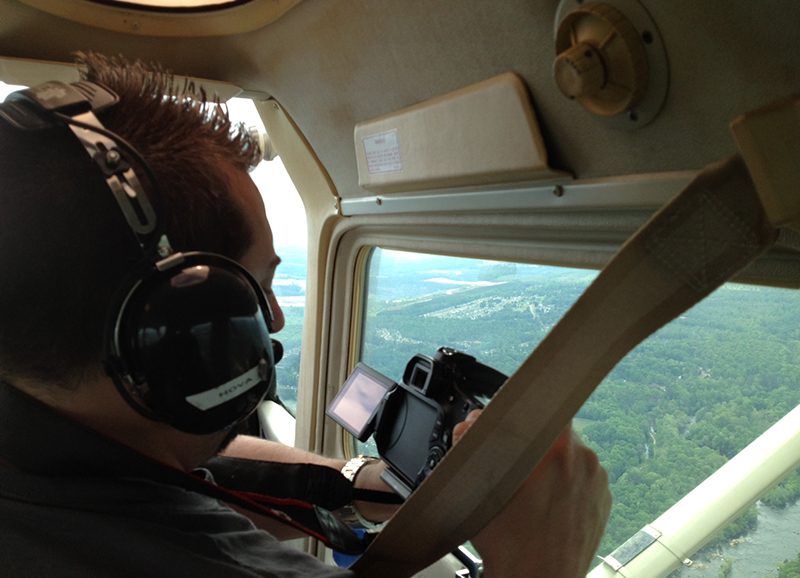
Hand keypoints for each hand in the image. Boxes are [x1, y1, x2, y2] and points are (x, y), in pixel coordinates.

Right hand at [457, 413, 610, 577]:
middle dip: (534, 444)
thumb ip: (470, 446)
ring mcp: (598, 481)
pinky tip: (547, 506)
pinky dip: (567, 486)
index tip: (514, 422)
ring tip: (531, 493)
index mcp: (556, 447)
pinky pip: (583, 480)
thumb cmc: (510, 543)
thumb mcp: (478, 488)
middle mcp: (584, 459)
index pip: (544, 405)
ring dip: (552, 465)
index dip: (525, 411)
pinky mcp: (603, 501)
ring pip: (571, 457)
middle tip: (515, 465)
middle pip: (555, 432)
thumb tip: (469, 426)